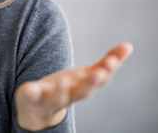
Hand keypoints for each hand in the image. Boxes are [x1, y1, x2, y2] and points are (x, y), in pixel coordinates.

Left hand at [15, 42, 133, 130]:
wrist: (37, 111)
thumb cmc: (66, 88)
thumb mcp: (86, 75)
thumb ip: (107, 63)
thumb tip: (129, 46)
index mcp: (82, 88)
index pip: (97, 81)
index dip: (106, 71)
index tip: (113, 61)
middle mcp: (68, 96)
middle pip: (81, 93)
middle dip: (90, 84)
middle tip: (100, 74)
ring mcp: (49, 99)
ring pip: (57, 98)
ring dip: (62, 90)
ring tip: (64, 80)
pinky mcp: (31, 97)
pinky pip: (30, 96)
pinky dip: (30, 92)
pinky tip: (28, 87)